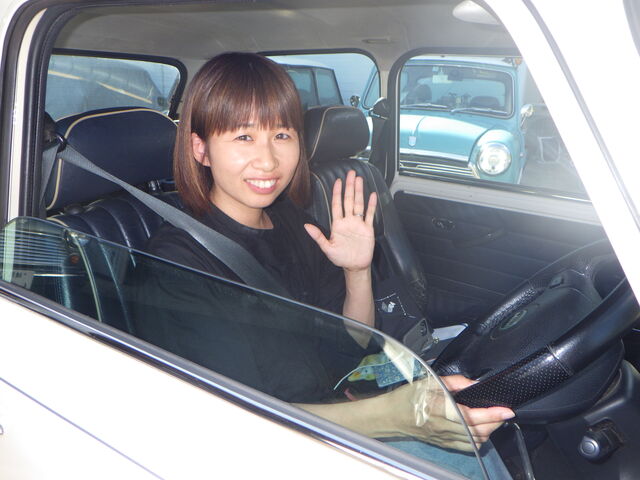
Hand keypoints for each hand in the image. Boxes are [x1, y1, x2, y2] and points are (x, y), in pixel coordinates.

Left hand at [304, 170, 376, 271]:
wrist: (355, 266)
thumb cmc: (340, 258)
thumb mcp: (327, 248)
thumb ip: (318, 236)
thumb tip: (306, 226)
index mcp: (338, 224)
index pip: (337, 204)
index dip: (337, 192)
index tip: (338, 181)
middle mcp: (348, 221)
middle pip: (348, 200)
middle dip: (349, 187)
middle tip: (351, 173)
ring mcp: (358, 224)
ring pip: (359, 204)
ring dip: (359, 192)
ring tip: (360, 180)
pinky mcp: (367, 229)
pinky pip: (369, 215)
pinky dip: (371, 205)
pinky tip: (372, 195)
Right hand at [380, 376, 513, 451]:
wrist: (390, 415)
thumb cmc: (408, 396)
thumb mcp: (429, 380)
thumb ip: (455, 381)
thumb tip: (476, 384)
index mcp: (437, 408)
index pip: (470, 415)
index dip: (490, 414)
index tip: (506, 410)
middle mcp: (442, 427)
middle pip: (476, 430)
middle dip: (495, 423)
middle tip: (504, 413)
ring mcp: (443, 438)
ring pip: (475, 441)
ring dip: (489, 431)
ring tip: (495, 420)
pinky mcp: (443, 444)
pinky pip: (467, 446)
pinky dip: (479, 439)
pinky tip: (482, 430)